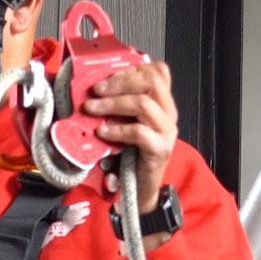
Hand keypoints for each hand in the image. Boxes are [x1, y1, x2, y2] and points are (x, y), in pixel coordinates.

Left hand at [83, 62, 177, 216]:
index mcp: (163, 103)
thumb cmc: (129, 154)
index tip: (107, 76)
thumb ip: (120, 104)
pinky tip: (102, 133)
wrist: (139, 190)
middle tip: (95, 90)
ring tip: (91, 109)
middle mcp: (169, 114)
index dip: (132, 69)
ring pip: (144, 104)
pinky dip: (116, 130)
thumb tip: (94, 85)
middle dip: (120, 82)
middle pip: (152, 82)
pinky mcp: (159, 150)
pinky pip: (138, 132)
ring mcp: (166, 132)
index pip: (159, 72)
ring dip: (113, 104)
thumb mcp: (126, 122)